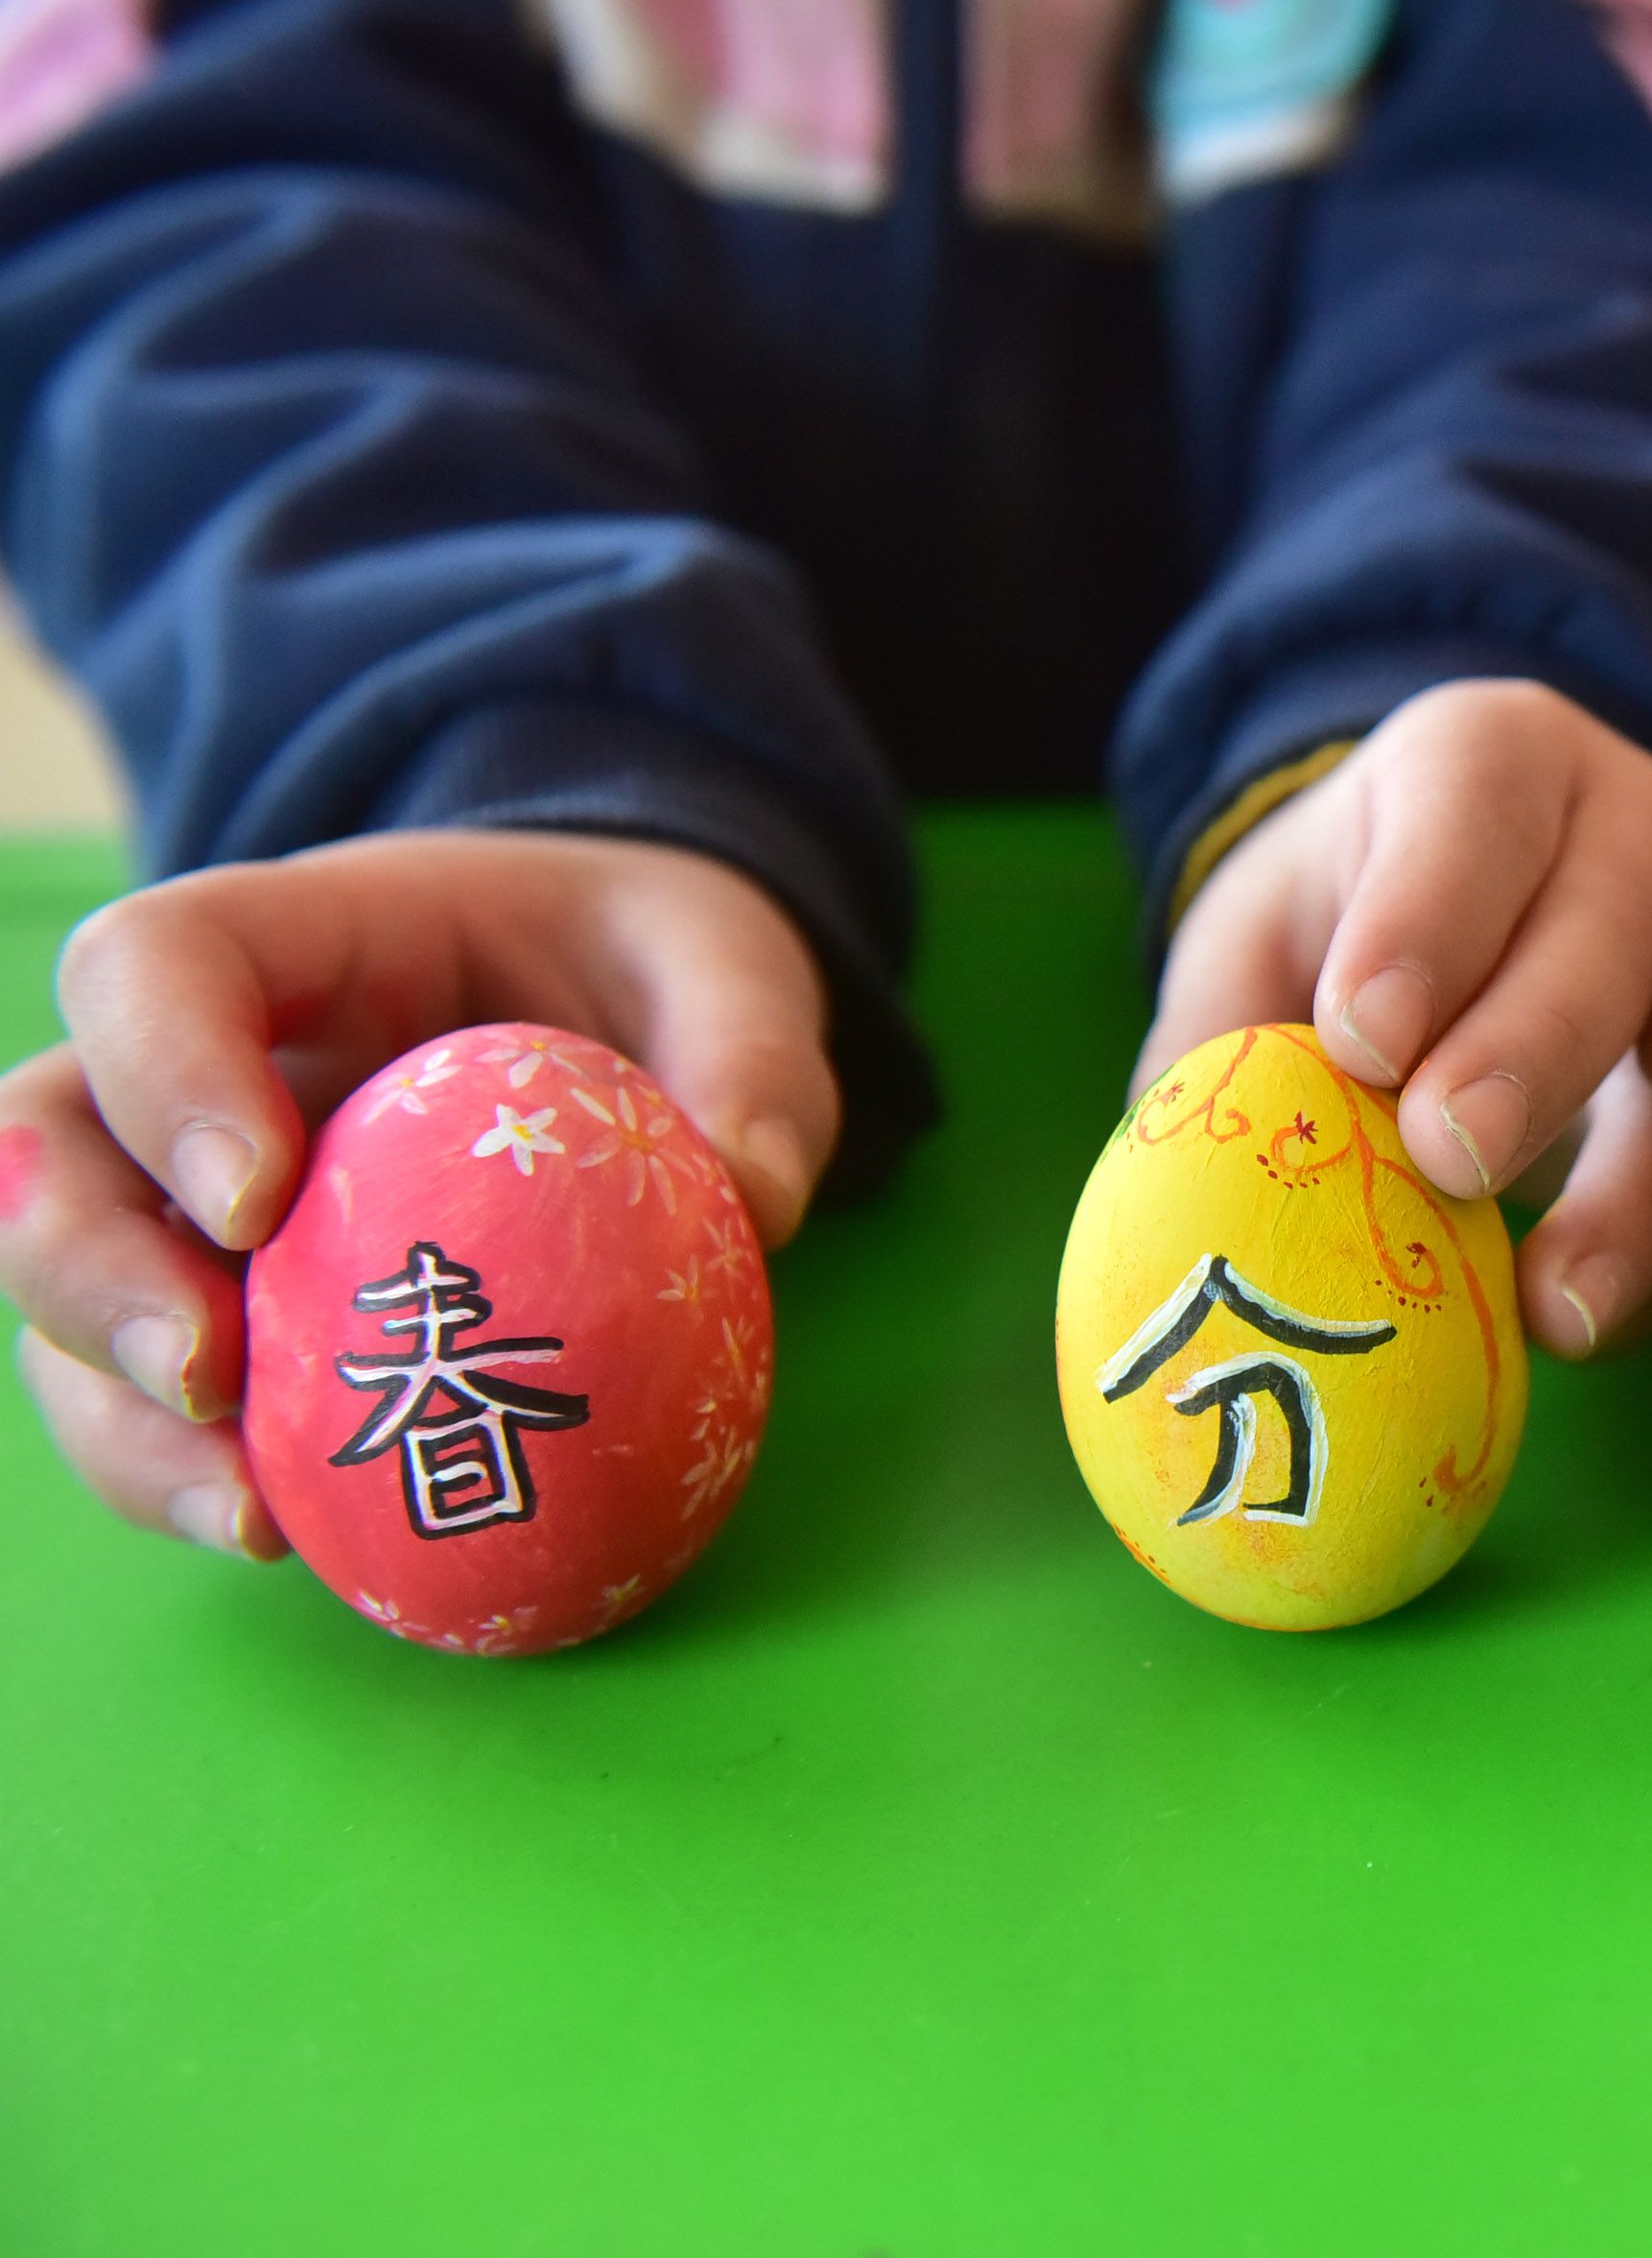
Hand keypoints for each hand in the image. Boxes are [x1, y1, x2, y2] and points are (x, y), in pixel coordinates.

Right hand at [2, 832, 837, 1556]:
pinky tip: (290, 1540)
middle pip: (47, 1146)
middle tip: (216, 1378)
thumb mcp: (731, 971)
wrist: (627, 1000)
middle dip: (93, 1273)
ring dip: (122, 1419)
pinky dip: (193, 1475)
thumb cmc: (653, 965)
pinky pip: (156, 1401)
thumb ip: (752, 1061)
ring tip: (249, 1515)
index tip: (260, 1199)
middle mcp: (202, 1063)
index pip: (154, 965)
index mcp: (301, 938)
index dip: (163, 1073)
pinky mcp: (233, 1304)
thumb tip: (756, 1202)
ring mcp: (190, 1190)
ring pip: (65, 1298)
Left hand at [1143, 680, 1651, 1357]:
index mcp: (1498, 761)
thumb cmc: (1342, 933)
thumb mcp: (1259, 942)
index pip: (1473, 811)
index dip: (1427, 919)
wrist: (1454, 938)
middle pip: (1609, 931)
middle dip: (1533, 1049)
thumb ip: (1221, 1041)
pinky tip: (1649, 1350)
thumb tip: (1173, 1195)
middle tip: (1448, 1156)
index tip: (1365, 1036)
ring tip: (1561, 1312)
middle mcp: (1634, 833)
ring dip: (1646, 1196)